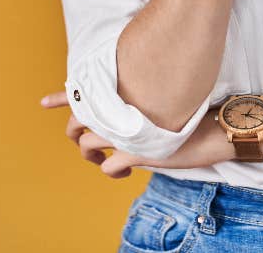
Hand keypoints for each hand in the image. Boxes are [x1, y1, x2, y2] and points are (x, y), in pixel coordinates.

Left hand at [40, 89, 231, 178]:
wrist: (218, 125)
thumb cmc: (195, 105)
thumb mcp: (161, 93)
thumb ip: (138, 95)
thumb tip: (125, 101)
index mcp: (125, 91)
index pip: (85, 92)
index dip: (61, 97)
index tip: (44, 101)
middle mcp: (121, 109)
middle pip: (79, 121)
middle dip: (77, 131)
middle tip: (84, 138)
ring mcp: (127, 131)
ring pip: (87, 145)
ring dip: (90, 153)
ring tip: (100, 157)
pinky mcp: (137, 153)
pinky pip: (109, 166)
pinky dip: (112, 170)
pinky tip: (125, 171)